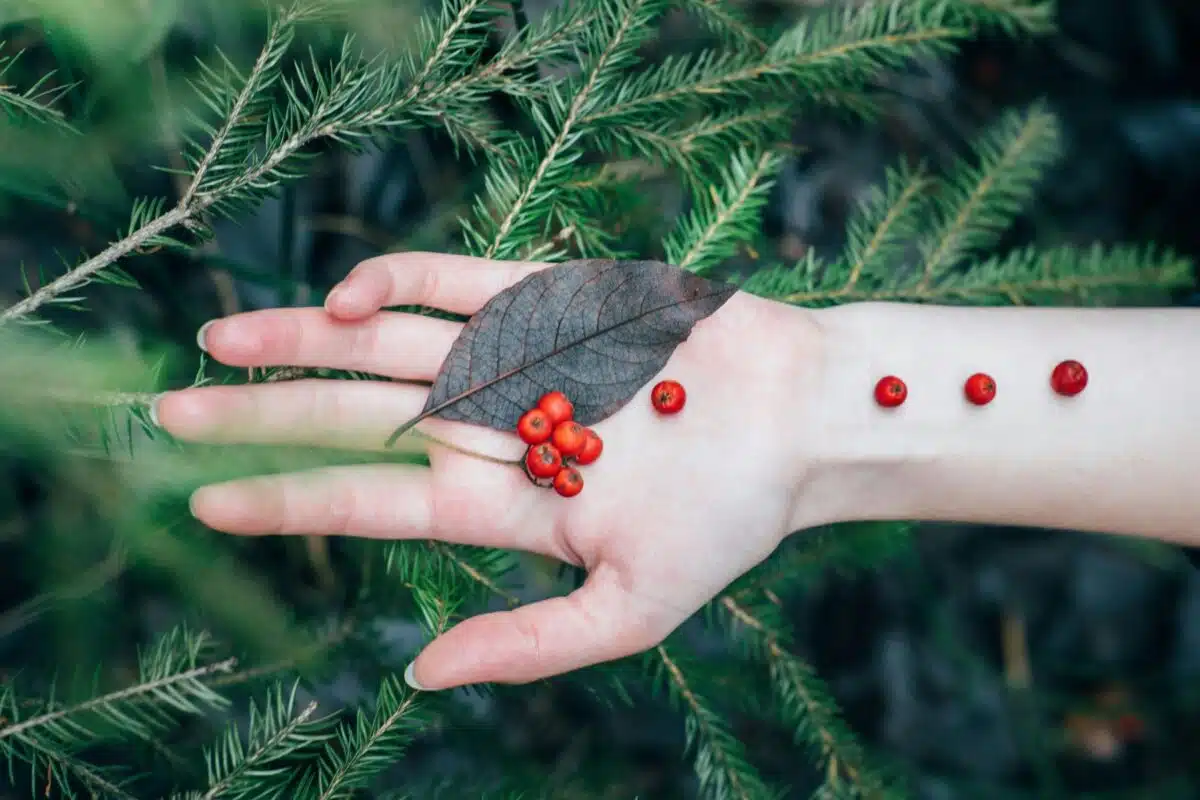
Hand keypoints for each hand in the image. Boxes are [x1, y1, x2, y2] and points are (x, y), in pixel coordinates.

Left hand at [154, 253, 824, 688]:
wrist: (800, 422)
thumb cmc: (729, 520)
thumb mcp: (629, 611)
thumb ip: (528, 644)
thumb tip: (417, 676)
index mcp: (502, 503)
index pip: (371, 501)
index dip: (290, 499)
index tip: (205, 498)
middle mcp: (492, 426)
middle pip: (356, 417)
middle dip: (263, 415)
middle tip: (170, 412)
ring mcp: (515, 359)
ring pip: (384, 343)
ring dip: (297, 341)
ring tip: (212, 339)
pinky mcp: (547, 298)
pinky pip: (454, 284)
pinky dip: (392, 284)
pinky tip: (335, 302)